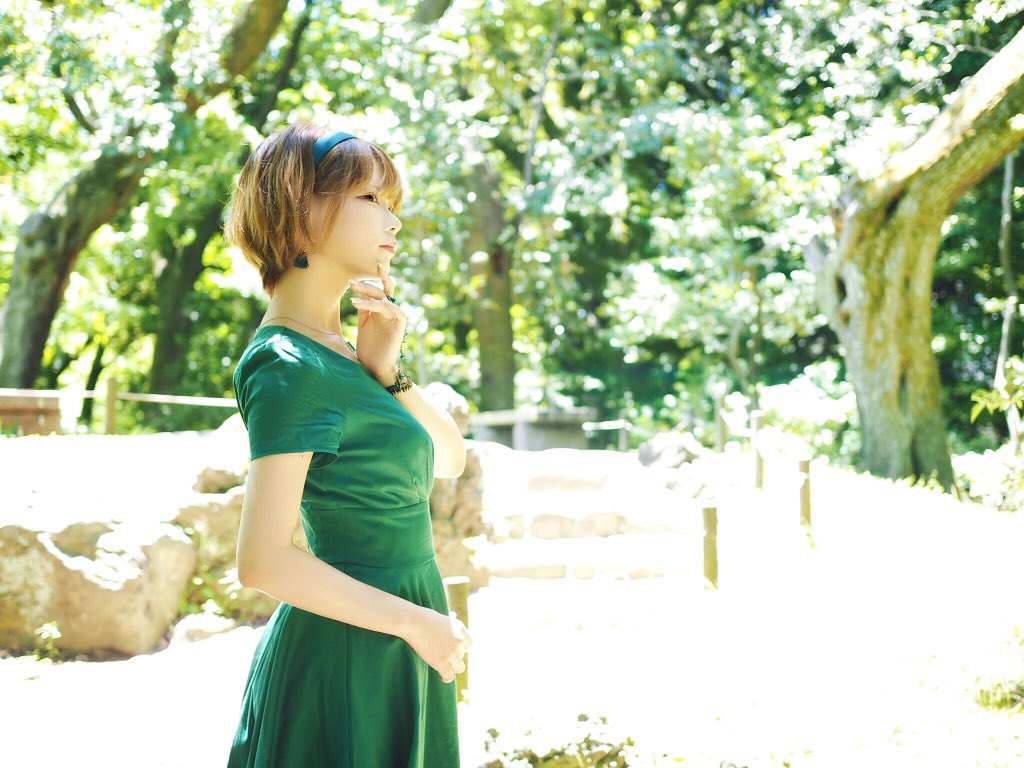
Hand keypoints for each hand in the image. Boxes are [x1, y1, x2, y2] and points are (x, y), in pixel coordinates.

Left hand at [348, 263, 405, 382]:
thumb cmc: (369, 349)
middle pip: (381, 292)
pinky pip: (392, 309)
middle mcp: (389, 312)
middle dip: (367, 286)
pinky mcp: (399, 324)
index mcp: (380, 311)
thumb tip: (360, 295)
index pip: (378, 291)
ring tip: (354, 298)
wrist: (376, 367)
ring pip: (385, 299)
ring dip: (370, 295)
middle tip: (352, 284)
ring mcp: (395, 317)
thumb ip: (364, 310)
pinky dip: (380, 305)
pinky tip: (366, 305)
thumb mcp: (363, 325)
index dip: (370, 282)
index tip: (353, 278)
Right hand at [402, 605, 472, 683]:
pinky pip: (449, 676)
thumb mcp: (441, 620)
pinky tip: (440, 676)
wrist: (413, 622)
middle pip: (462, 656)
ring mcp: (452, 652)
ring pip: (459, 668)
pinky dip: (446, 678)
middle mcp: (459, 641)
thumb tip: (448, 640)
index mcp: (460, 628)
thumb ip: (449, 630)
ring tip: (442, 666)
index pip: (469, 644)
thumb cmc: (422, 618)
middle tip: (440, 654)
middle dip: (453, 656)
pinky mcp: (441, 662)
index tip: (451, 648)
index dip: (460, 648)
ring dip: (452, 667)